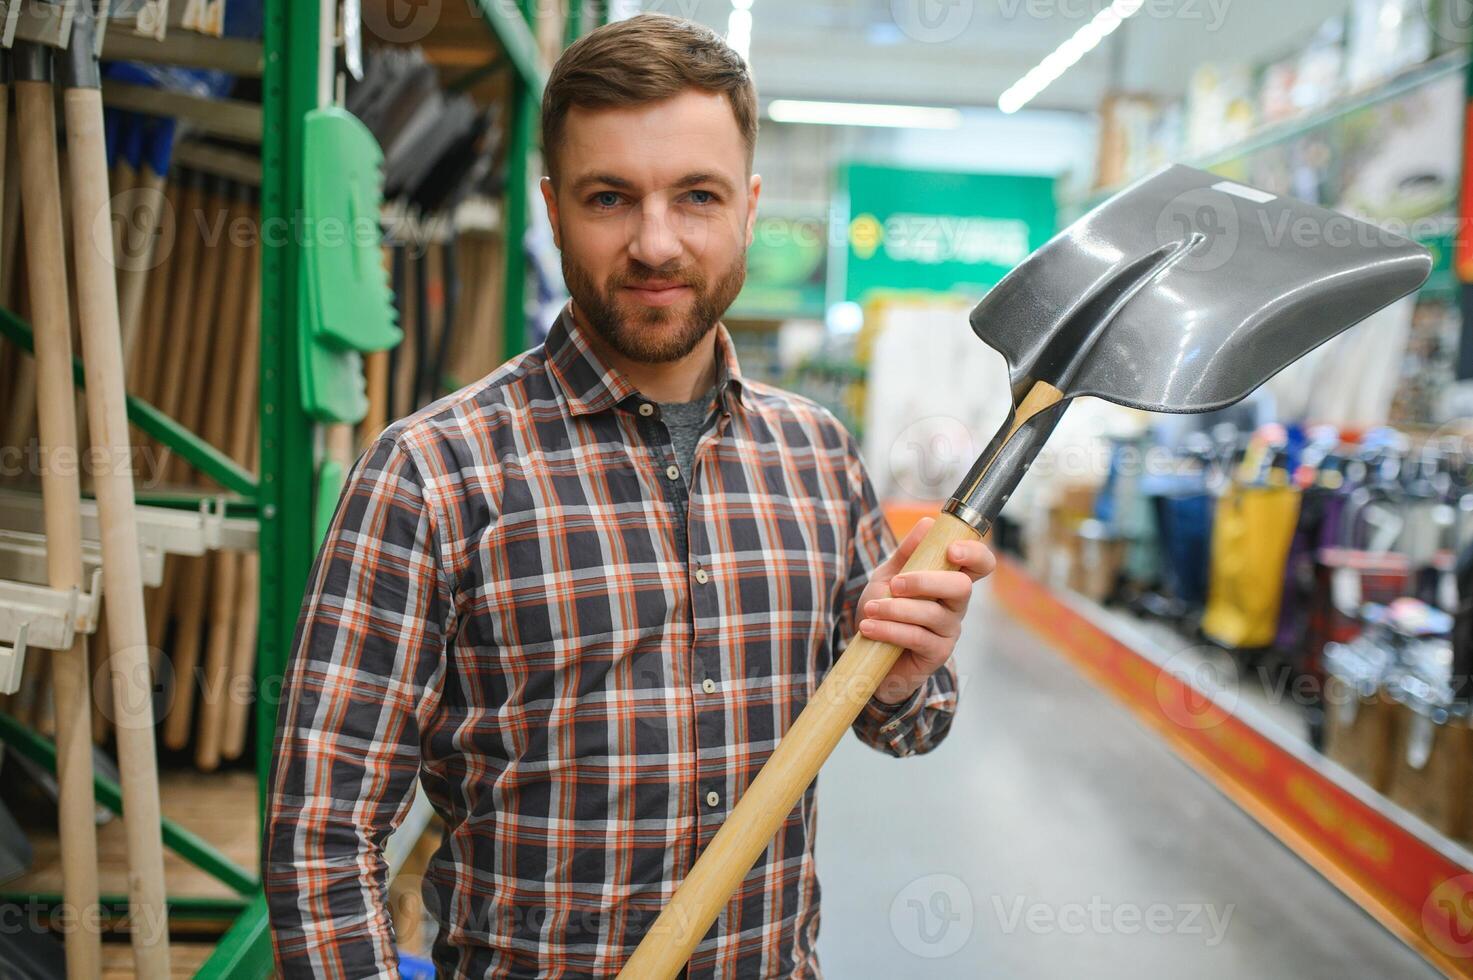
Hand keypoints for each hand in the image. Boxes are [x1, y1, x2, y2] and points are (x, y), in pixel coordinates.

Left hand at [854, 517, 994, 705]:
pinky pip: (917, 637)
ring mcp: (949, 630)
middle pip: (961, 588)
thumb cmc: (885, 609)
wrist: (869, 650)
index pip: (981, 564)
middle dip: (925, 582)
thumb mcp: (889, 576)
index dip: (975, 554)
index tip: (952, 550)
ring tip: (870, 609)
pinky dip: (890, 630)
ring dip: (895, 609)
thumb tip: (928, 522)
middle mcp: (956, 605)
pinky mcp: (937, 654)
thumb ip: (907, 553)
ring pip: (932, 613)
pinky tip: (869, 628)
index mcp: (950, 580)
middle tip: (894, 584)